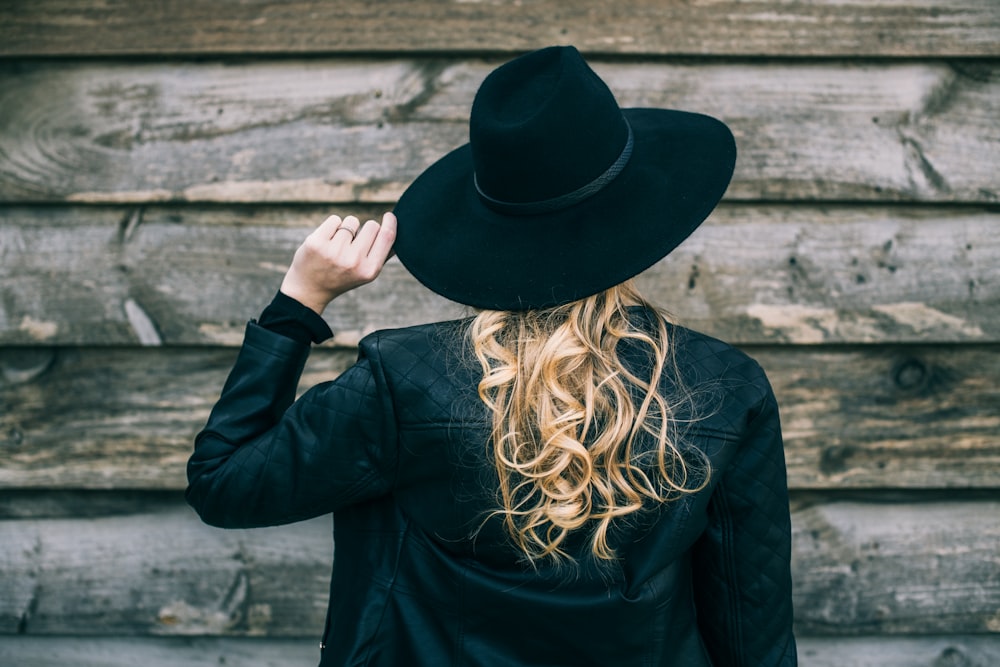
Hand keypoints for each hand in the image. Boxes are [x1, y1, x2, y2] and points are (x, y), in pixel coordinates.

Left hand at [279, 212, 396, 314]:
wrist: (308, 290)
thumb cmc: (342, 278)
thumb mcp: (366, 273)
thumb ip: (382, 255)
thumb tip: (396, 230)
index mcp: (369, 270)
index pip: (387, 236)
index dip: (390, 223)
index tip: (389, 216)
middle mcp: (353, 261)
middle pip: (371, 225)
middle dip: (365, 230)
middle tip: (353, 245)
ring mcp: (334, 251)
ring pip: (352, 221)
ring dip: (347, 229)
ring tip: (338, 246)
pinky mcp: (316, 242)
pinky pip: (335, 219)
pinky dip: (332, 226)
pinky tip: (327, 242)